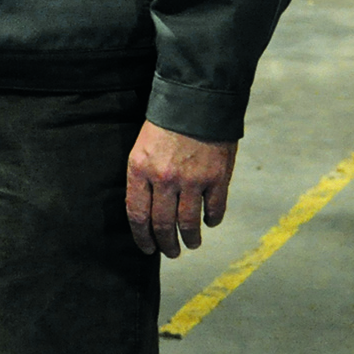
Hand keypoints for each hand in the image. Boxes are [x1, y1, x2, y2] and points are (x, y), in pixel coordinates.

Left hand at [125, 122, 238, 257]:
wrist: (196, 101)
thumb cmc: (164, 124)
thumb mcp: (141, 148)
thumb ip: (142, 178)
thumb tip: (146, 210)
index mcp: (140, 170)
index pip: (137, 214)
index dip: (141, 237)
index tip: (147, 248)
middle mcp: (164, 179)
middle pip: (163, 224)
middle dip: (166, 244)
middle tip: (170, 252)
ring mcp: (192, 180)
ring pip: (188, 223)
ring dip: (190, 238)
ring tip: (191, 244)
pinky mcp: (217, 178)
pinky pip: (214, 209)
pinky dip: (212, 220)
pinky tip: (210, 223)